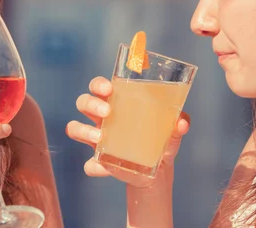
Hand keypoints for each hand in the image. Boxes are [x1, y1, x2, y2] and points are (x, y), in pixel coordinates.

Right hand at [66, 76, 189, 188]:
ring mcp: (96, 139)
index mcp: (117, 104)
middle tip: (107, 112)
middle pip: (83, 102)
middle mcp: (102, 118)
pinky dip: (94, 166)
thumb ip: (177, 126)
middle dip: (91, 104)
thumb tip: (181, 122)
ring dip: (83, 130)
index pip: (99, 86)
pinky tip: (106, 169)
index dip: (98, 84)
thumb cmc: (160, 141)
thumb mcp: (171, 133)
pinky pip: (88, 163)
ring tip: (100, 137)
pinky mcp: (98, 162)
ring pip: (74, 127)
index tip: (109, 89)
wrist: (157, 171)